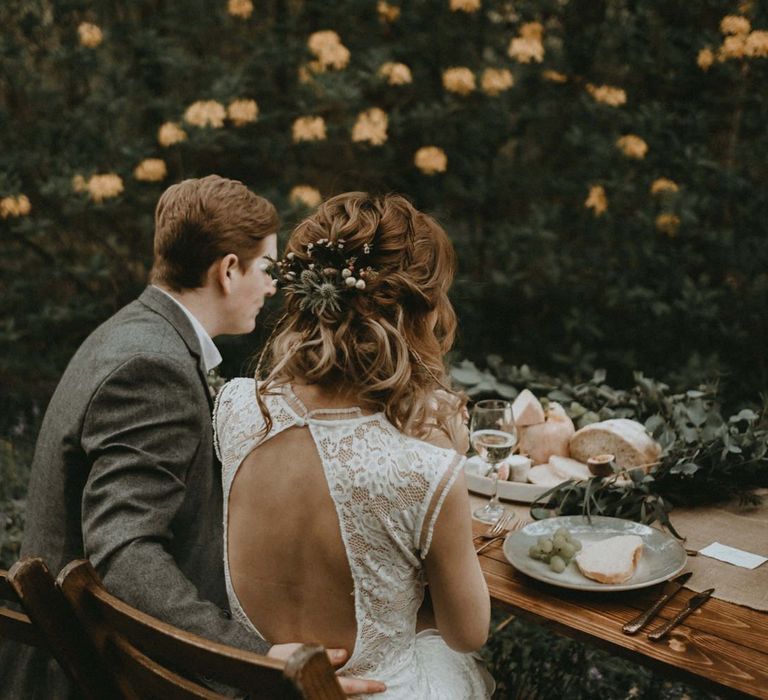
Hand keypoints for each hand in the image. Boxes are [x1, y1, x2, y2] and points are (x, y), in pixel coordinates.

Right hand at [268, 644, 385, 694]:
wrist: (258, 674)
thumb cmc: (277, 661)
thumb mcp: (295, 652)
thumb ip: (321, 654)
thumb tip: (344, 654)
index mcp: (314, 680)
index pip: (344, 685)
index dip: (363, 686)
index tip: (381, 685)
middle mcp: (316, 690)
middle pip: (343, 695)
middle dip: (362, 690)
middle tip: (380, 686)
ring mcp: (313, 692)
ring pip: (335, 694)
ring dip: (352, 691)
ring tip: (369, 685)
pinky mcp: (310, 691)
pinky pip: (328, 690)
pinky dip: (340, 689)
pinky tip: (348, 686)